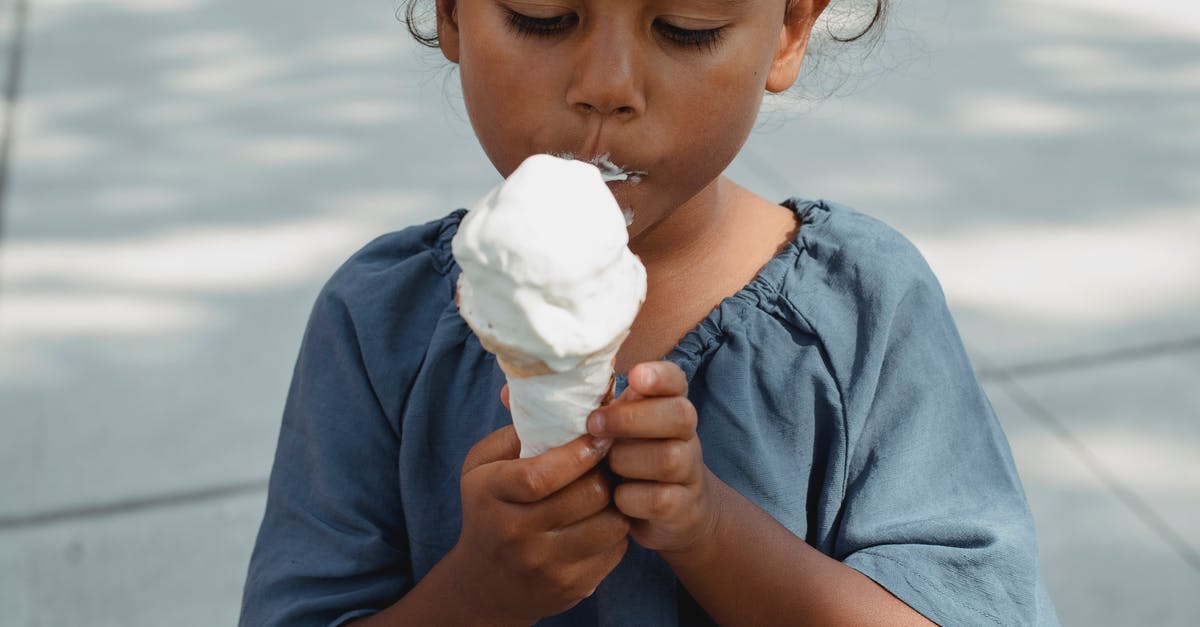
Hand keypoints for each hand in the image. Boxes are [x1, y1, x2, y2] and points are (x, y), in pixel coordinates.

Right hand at [450, 423, 628, 623]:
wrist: (484, 584)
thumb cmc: (488, 509)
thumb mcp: (483, 466)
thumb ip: (515, 431)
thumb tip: (558, 395)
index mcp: (490, 495)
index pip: (540, 475)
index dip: (579, 453)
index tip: (598, 436)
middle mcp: (514, 534)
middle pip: (584, 497)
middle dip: (604, 472)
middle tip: (608, 460)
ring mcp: (544, 565)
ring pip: (608, 524)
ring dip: (615, 501)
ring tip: (607, 488)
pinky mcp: (570, 586)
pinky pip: (614, 549)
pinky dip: (616, 529)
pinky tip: (602, 517)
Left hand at [587, 361, 718, 556]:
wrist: (671, 512)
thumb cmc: (632, 459)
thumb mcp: (622, 431)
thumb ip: (608, 408)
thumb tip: (568, 385)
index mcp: (670, 408)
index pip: (676, 381)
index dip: (660, 376)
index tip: (634, 375)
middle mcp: (686, 436)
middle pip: (679, 416)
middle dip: (632, 418)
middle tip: (594, 425)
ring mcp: (689, 472)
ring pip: (668, 458)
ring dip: (627, 460)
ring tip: (606, 466)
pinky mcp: (683, 507)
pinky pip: (659, 499)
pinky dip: (630, 498)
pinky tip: (616, 497)